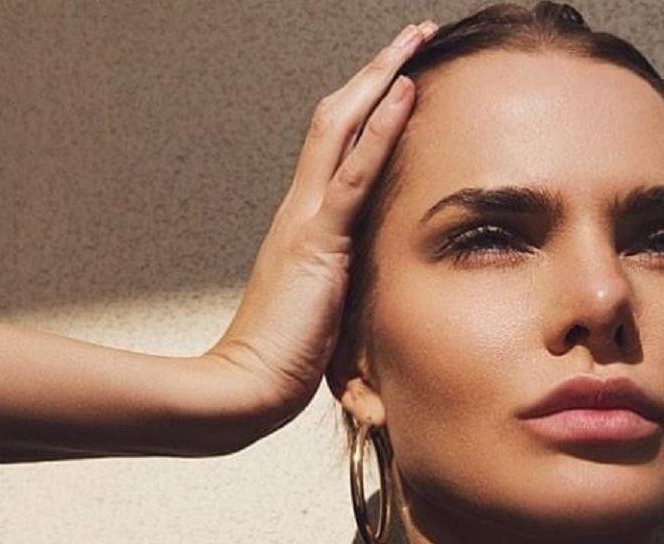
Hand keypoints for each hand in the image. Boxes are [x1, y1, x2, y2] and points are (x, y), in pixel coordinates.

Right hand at [205, 20, 436, 431]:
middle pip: (337, 117)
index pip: (337, 145)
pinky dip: (381, 131)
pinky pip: (354, 175)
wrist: (246, 387)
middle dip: (378, 70)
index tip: (402, 74)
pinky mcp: (318, 242)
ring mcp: (307, 220)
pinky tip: (406, 94)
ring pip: (343, 127)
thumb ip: (340, 283)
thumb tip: (364, 282)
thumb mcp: (322, 308)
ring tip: (416, 39)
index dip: (368, 105)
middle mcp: (301, 207)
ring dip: (382, 78)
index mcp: (305, 223)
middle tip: (415, 34)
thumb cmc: (283, 358)